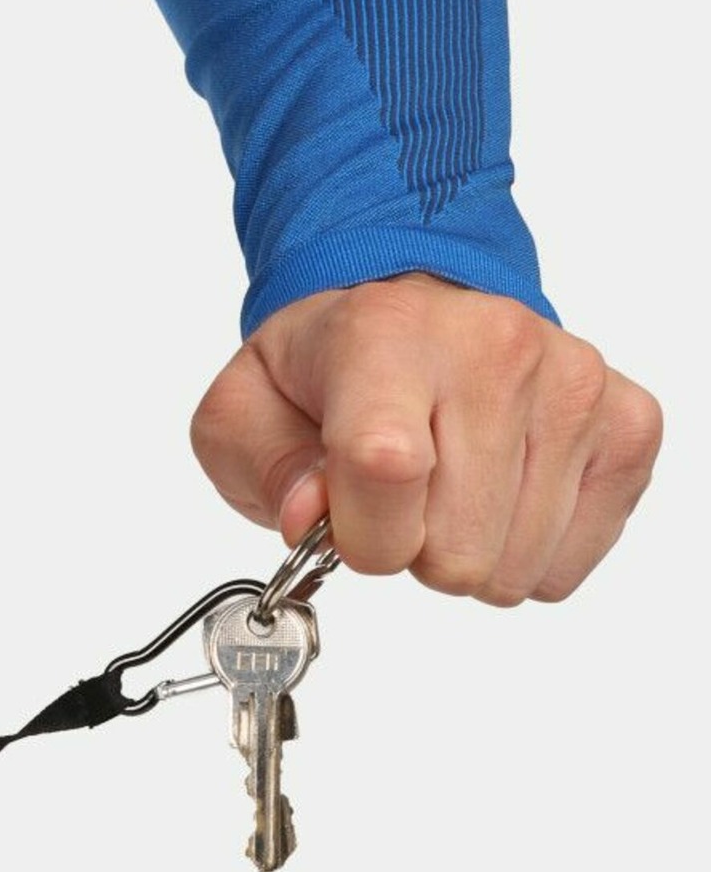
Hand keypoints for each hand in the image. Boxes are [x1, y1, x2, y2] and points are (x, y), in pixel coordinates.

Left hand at [191, 274, 661, 604]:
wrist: (413, 303)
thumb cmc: (328, 368)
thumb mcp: (245, 412)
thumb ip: (264, 470)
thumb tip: (312, 518)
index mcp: (386, 338)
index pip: (385, 471)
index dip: (360, 534)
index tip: (345, 519)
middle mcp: (494, 349)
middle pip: (457, 550)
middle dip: (412, 550)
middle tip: (400, 495)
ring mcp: (571, 385)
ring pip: (516, 568)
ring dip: (469, 551)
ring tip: (448, 486)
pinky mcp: (625, 422)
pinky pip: (572, 558)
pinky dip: (529, 549)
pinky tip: (500, 492)